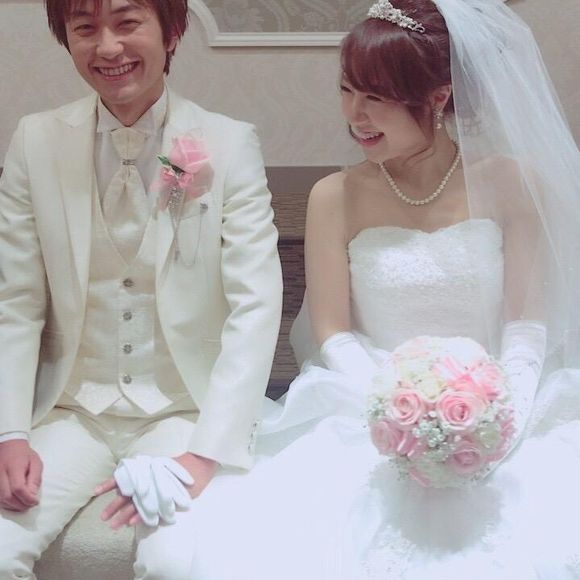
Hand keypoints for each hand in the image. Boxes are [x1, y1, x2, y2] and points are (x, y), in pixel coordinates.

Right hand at [0, 440, 42, 511]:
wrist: (8, 446)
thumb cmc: (24, 454)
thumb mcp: (35, 462)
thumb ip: (34, 479)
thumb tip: (33, 496)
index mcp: (14, 467)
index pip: (18, 488)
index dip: (27, 498)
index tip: (35, 501)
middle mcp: (0, 474)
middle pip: (7, 497)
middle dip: (20, 505)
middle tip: (30, 505)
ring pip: (1, 500)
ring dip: (13, 506)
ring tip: (24, 504)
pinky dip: (6, 504)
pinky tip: (15, 502)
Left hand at [95, 453, 217, 528]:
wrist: (198, 464)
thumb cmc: (179, 468)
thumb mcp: (160, 467)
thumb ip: (147, 474)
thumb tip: (132, 485)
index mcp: (145, 470)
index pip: (124, 476)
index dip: (109, 483)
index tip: (95, 491)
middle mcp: (148, 478)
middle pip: (126, 493)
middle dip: (113, 506)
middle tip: (102, 517)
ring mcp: (155, 487)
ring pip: (135, 503)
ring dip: (124, 515)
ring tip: (113, 526)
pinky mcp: (165, 495)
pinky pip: (150, 507)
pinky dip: (141, 515)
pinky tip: (133, 523)